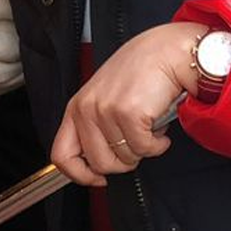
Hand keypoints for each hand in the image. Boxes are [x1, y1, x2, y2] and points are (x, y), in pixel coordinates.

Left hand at [51, 21, 204, 185]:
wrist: (169, 51)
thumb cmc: (142, 72)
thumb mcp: (106, 98)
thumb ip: (96, 127)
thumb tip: (98, 163)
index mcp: (77, 107)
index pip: (62, 156)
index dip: (80, 175)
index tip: (97, 178)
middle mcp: (87, 109)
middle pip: (99, 163)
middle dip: (123, 162)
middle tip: (136, 144)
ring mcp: (106, 111)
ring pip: (124, 159)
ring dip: (144, 148)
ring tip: (149, 127)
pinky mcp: (129, 113)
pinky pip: (144, 149)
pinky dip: (158, 144)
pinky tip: (159, 126)